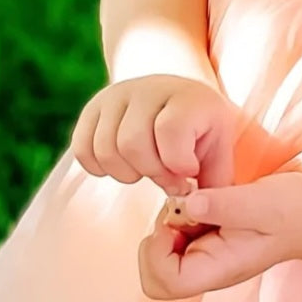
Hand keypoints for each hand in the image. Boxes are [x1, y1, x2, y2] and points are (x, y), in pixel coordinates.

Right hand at [70, 74, 238, 192]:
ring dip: (127, 172)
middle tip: (166, 175)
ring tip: (146, 169)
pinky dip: (99, 167)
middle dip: (150, 172)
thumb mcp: (219, 154)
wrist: (180, 101)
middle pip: (132, 143)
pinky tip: (123, 165)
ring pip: (105, 148)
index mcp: (187, 97)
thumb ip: (214, 184)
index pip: (170, 131)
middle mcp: (148, 90)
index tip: (189, 171)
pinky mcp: (93, 108)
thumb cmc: (202, 134)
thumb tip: (196, 211)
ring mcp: (116, 96)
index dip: (178, 163)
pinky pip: (82, 148)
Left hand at [137, 171, 301, 299]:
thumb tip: (188, 204)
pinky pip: (172, 233)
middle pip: (153, 274)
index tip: (177, 220)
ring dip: (168, 221)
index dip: (157, 251)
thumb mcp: (264, 204)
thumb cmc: (293, 212)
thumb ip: (227, 204)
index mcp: (216, 270)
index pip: (163, 282)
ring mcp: (202, 256)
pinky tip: (202, 199)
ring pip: (158, 252)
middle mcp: (205, 268)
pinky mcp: (203, 239)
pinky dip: (177, 213)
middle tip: (182, 210)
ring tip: (198, 200)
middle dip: (157, 238)